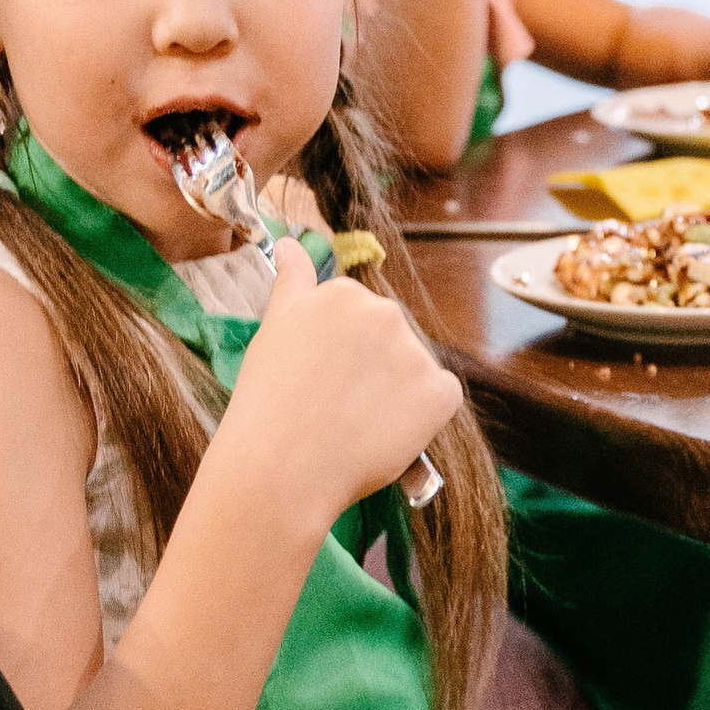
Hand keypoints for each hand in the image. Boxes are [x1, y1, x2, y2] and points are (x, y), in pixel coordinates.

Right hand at [215, 238, 460, 527]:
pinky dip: (422, 419)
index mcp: (345, 294)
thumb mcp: (274, 328)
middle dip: (371, 370)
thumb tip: (288, 243)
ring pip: (415, 372)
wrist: (281, 466)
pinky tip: (385, 433)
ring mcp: (416, 351)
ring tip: (355, 425)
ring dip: (396, 394)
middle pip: (390, 342)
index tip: (320, 380)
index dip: (340, 356)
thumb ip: (293, 282)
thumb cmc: (268, 401)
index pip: (358, 319)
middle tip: (336, 406)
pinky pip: (440, 401)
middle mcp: (385, 312)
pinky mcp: (440, 392)